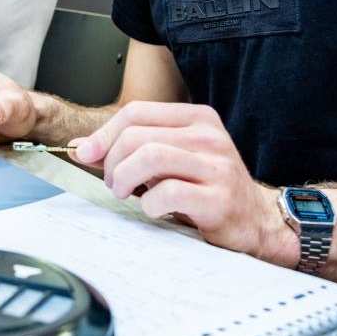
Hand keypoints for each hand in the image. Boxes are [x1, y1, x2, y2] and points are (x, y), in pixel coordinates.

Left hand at [71, 101, 295, 262]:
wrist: (255, 223)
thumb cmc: (205, 188)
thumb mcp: (168, 159)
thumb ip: (128, 149)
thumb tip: (80, 147)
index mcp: (196, 118)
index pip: (136, 112)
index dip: (104, 134)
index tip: (87, 154)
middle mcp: (209, 136)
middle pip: (137, 135)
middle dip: (112, 161)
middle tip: (114, 183)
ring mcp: (218, 166)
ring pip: (150, 157)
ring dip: (125, 178)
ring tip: (124, 193)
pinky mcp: (220, 198)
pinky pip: (169, 192)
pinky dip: (150, 203)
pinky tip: (154, 209)